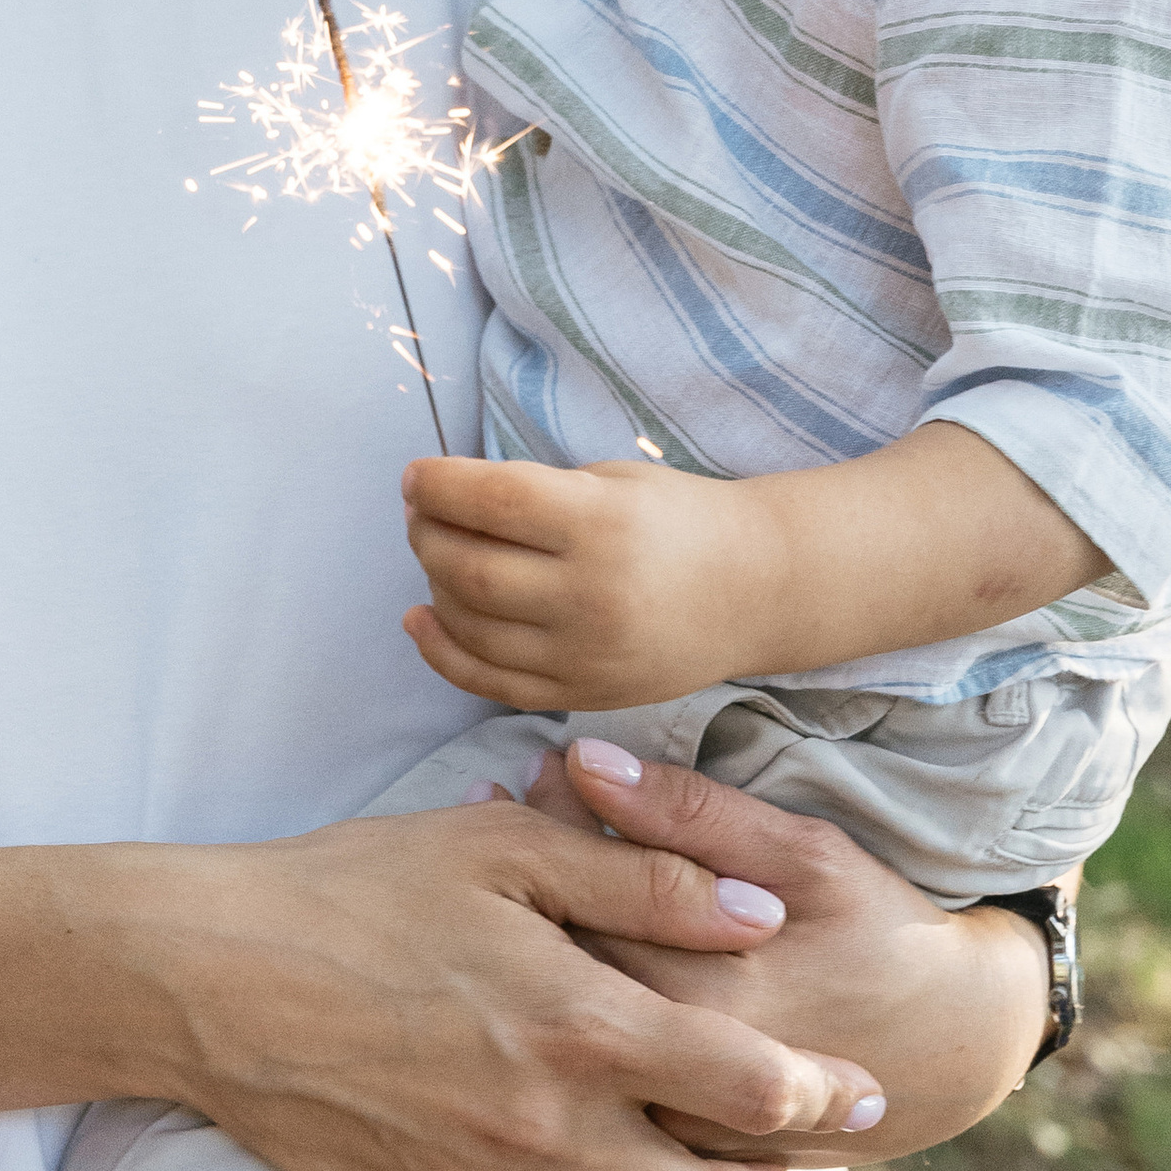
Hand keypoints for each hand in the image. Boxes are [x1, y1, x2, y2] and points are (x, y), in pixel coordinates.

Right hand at [144, 791, 884, 1170]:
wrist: (209, 984)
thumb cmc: (353, 890)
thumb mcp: (502, 847)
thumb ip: (644, 878)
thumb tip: (757, 912)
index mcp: (577, 1024)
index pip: (747, 1086)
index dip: (822, 1095)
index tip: (862, 1089)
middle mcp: (547, 1124)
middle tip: (799, 1153)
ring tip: (718, 1170)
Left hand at [403, 453, 761, 710]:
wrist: (755, 591)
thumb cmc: (679, 521)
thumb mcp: (613, 483)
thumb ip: (533, 493)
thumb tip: (444, 500)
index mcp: (603, 524)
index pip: (492, 500)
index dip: (437, 485)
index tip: (416, 476)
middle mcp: (592, 594)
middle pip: (469, 567)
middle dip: (425, 533)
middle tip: (421, 513)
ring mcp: (585, 655)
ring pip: (470, 625)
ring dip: (432, 583)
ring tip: (435, 555)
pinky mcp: (581, 694)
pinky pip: (488, 682)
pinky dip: (441, 650)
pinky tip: (421, 618)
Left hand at [527, 743, 1054, 1161]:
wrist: (949, 1053)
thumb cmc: (880, 934)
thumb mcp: (807, 856)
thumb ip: (695, 815)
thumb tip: (585, 759)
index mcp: (704, 993)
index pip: (587, 896)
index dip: (551, 822)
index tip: (527, 769)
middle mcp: (672, 1071)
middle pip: (557, 968)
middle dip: (523, 881)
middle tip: (491, 811)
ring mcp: (664, 1120)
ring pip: (561, 1031)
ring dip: (523, 950)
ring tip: (498, 877)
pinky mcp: (665, 1151)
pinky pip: (584, 1082)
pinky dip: (554, 1015)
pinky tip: (531, 959)